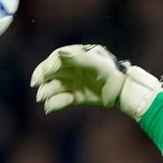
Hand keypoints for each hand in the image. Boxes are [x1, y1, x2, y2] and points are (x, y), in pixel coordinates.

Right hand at [30, 44, 162, 119]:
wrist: (124, 90)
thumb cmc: (112, 72)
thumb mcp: (97, 63)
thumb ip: (79, 58)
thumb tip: (60, 54)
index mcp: (77, 56)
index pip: (56, 59)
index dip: (46, 67)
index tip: (40, 76)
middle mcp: (74, 69)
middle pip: (53, 72)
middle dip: (43, 80)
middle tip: (37, 88)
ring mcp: (76, 82)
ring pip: (56, 87)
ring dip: (47, 92)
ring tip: (43, 99)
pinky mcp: (79, 96)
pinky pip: (64, 99)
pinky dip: (55, 103)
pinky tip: (49, 108)